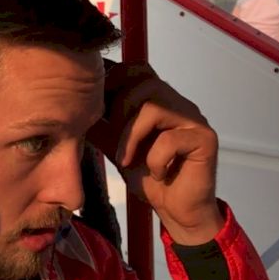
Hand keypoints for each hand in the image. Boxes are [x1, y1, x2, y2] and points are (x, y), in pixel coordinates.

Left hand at [89, 63, 222, 244]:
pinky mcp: (205, 140)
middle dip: (120, 111)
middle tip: (117, 142)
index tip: (96, 107)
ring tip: (128, 160)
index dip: (114, 82)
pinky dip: (156, 159)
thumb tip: (73, 108)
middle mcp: (179, 103)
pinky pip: (170, 139)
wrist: (177, 210)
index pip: (137, 69)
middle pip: (144, 82)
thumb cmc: (150, 177)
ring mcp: (194, 119)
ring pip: (155, 106)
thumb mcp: (117, 147)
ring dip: (132, 135)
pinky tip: (157, 174)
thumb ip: (102, 126)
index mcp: (160, 100)